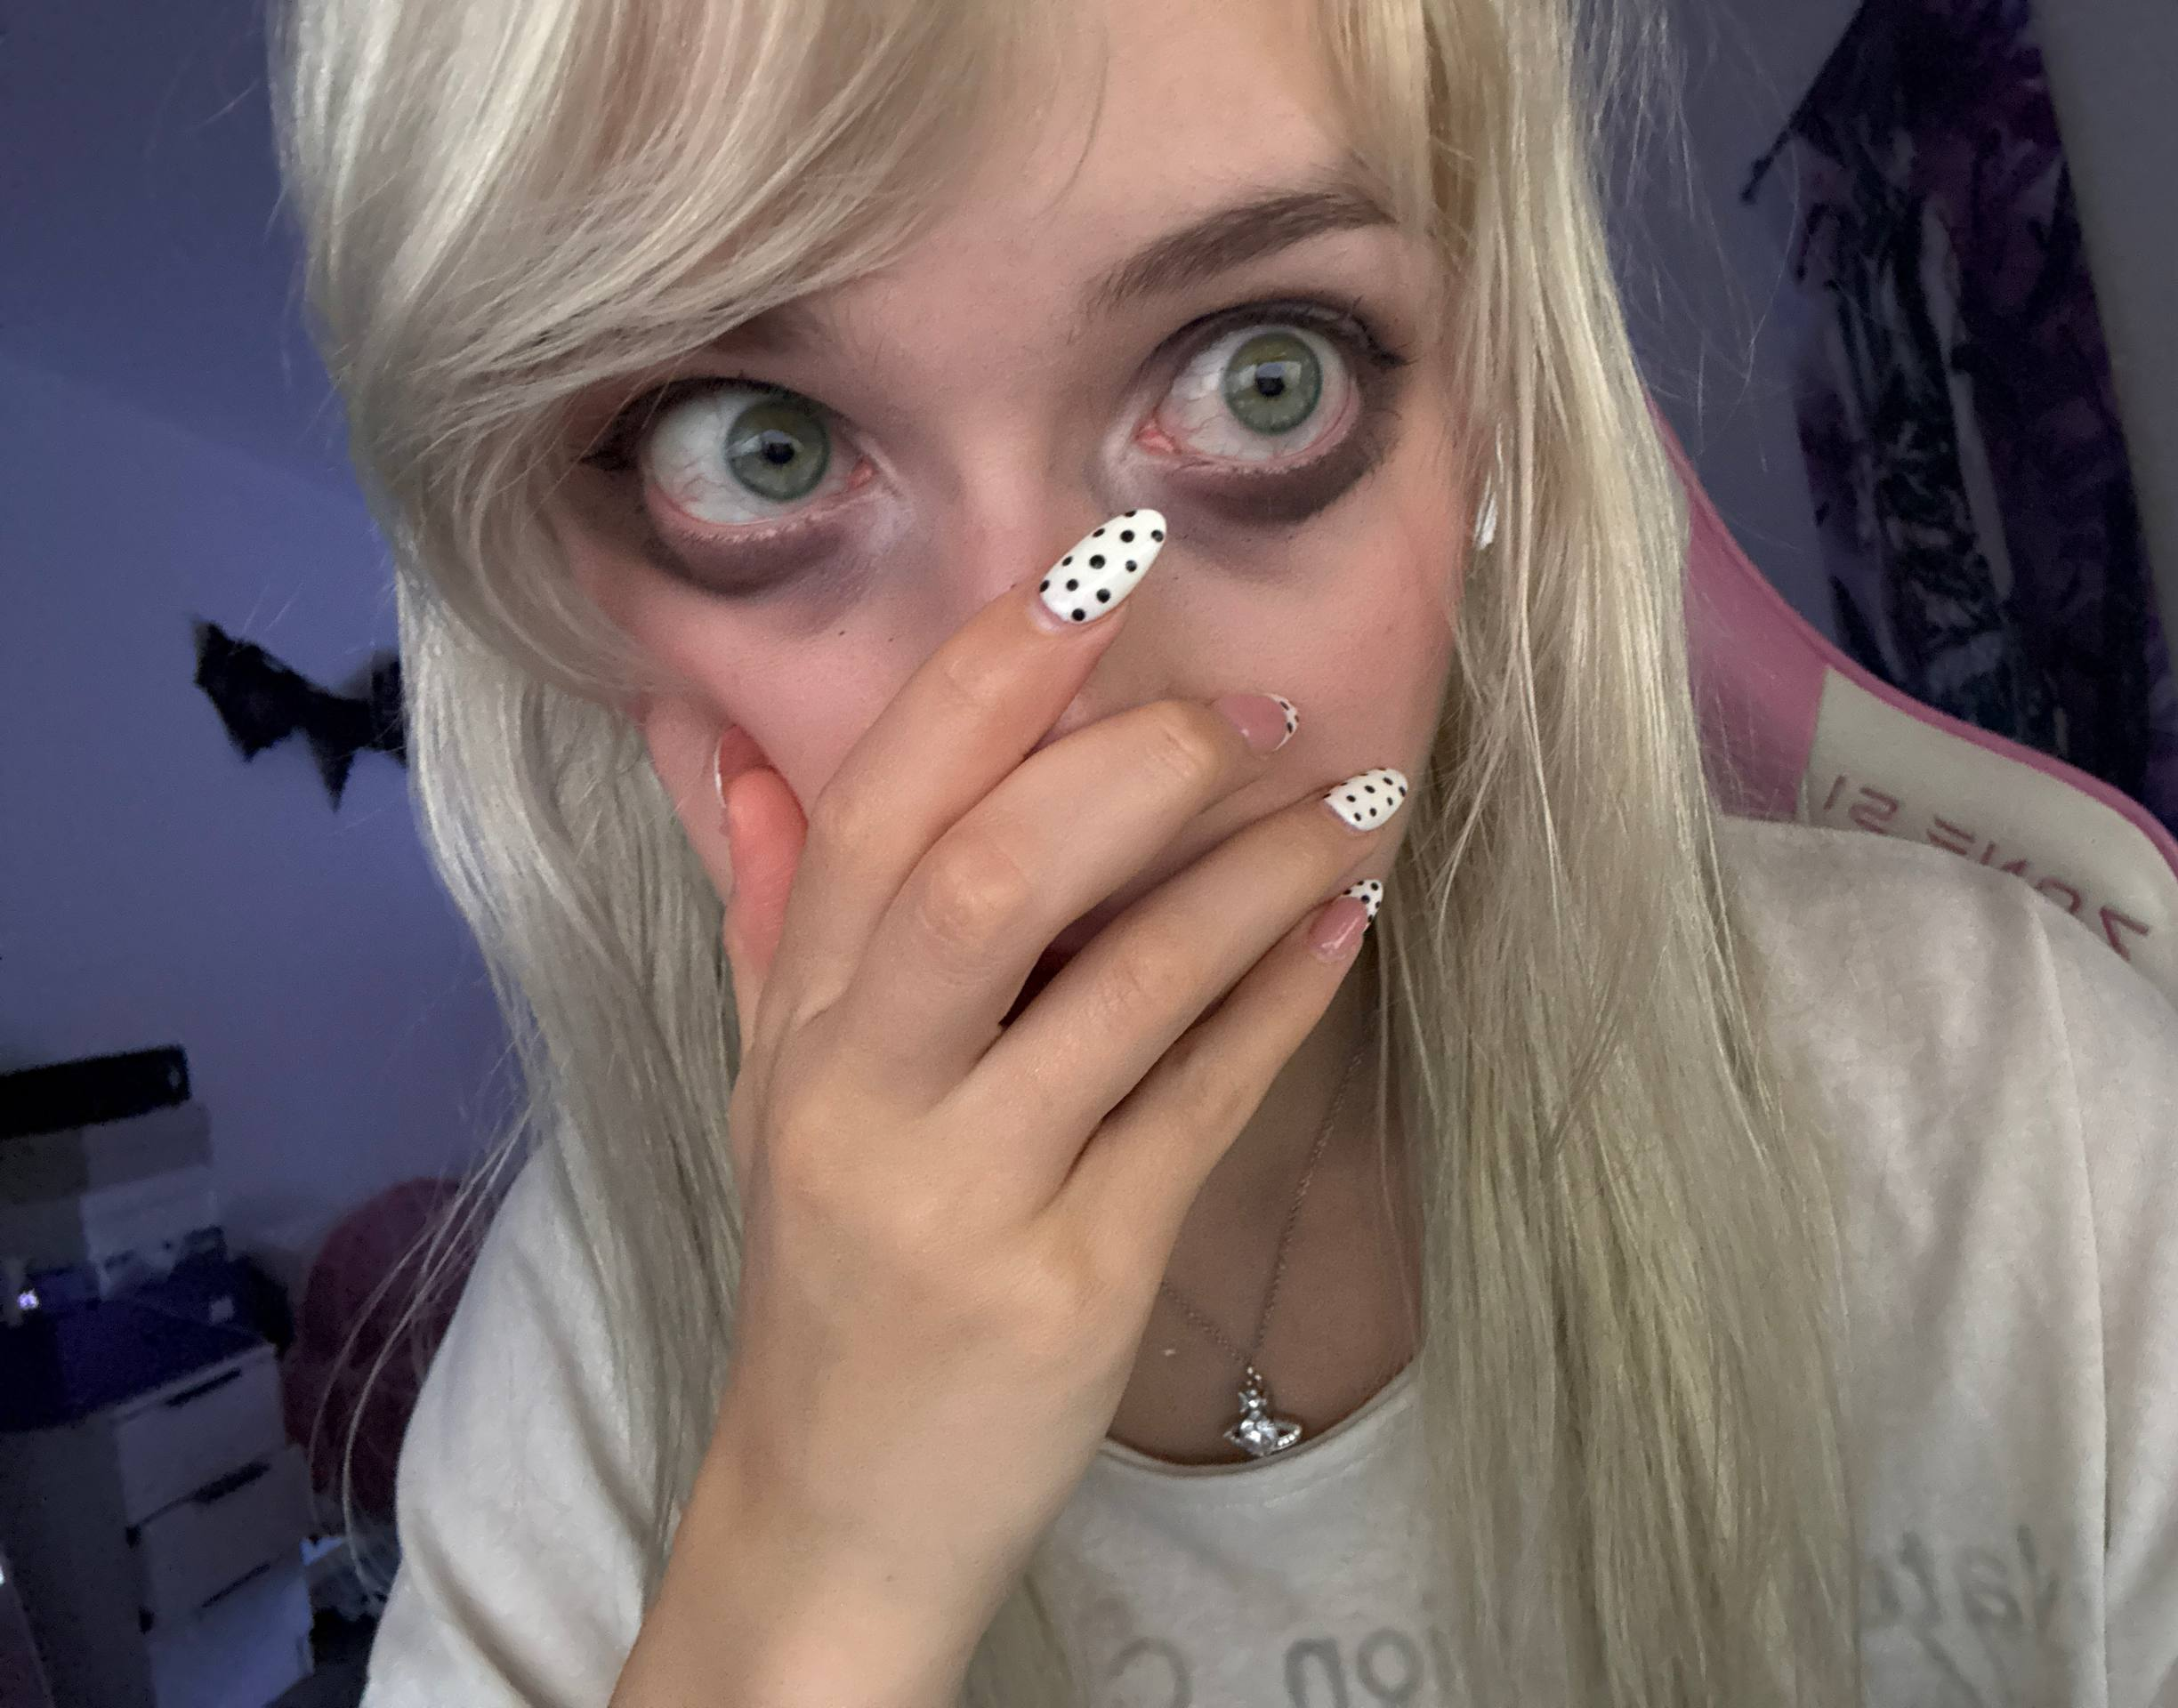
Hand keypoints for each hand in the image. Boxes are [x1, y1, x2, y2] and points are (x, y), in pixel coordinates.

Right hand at [705, 508, 1405, 1671]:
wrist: (838, 1505)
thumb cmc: (828, 1268)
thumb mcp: (771, 1083)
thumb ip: (768, 910)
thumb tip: (725, 743)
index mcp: (800, 1025)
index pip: (878, 808)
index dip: (991, 674)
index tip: (1104, 560)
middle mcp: (865, 1096)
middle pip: (990, 877)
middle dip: (1137, 764)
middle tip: (1260, 710)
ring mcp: (971, 1196)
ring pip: (1126, 985)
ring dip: (1257, 871)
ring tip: (1359, 800)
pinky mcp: (1078, 1284)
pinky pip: (1200, 1108)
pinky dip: (1282, 1000)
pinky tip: (1344, 926)